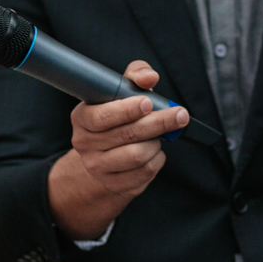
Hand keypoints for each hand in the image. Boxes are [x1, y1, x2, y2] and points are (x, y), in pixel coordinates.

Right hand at [69, 61, 188, 198]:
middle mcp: (84, 143)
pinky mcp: (114, 184)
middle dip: (158, 122)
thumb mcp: (121, 92)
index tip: (149, 102)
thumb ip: (135, 77)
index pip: (102, 116)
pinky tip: (154, 150)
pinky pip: (145, 171)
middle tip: (180, 114)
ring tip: (159, 135)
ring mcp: (98, 167)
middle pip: (127, 135)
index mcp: (82, 118)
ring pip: (138, 155)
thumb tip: (150, 77)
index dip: (127, 110)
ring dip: (156, 142)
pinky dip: (157, 158)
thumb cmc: (117, 117)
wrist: (106, 158)